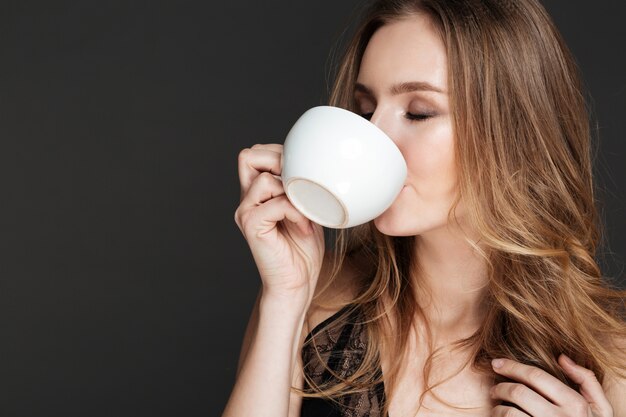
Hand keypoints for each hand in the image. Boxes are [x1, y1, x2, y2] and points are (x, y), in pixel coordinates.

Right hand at [234, 144, 324, 308]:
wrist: (296, 284)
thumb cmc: (303, 250)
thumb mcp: (306, 210)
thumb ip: (301, 188)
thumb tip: (316, 166)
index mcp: (257, 193)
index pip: (256, 154)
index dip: (278, 153)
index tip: (302, 170)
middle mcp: (247, 199)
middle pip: (248, 156)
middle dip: (279, 161)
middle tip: (301, 182)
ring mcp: (246, 212)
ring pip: (264, 180)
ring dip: (291, 191)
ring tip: (305, 210)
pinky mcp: (251, 226)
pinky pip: (274, 204)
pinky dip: (294, 211)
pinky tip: (303, 226)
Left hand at [490, 354, 613, 416]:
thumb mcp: (601, 408)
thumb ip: (586, 380)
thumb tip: (561, 358)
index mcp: (575, 404)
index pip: (536, 376)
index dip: (512, 366)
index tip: (498, 363)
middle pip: (518, 393)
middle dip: (500, 387)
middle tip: (494, 389)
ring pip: (510, 413)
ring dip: (497, 408)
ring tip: (496, 406)